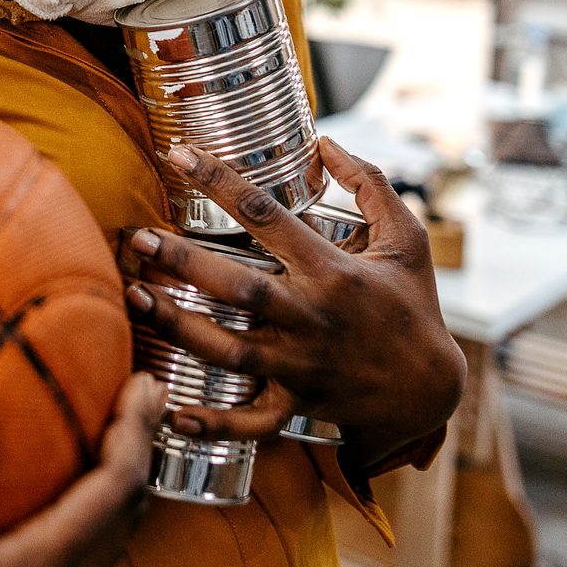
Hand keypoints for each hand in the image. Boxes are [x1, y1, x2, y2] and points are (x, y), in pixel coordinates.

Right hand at [0, 376, 164, 566]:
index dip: (135, 433)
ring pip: (112, 542)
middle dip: (137, 449)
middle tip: (136, 396)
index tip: (143, 385)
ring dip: (119, 485)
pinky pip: (89, 563)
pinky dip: (95, 516)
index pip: (115, 491)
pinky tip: (65, 497)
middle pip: (127, 514)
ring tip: (111, 434)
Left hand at [122, 138, 463, 470]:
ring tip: (134, 299)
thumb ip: (371, 184)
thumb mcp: (408, 238)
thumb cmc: (414, 305)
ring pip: (231, 350)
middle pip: (240, 287)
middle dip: (184, 262)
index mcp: (334, 271)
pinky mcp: (297, 402)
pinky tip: (172, 412)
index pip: (270, 217)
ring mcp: (302, 364)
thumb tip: (327, 142)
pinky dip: (212, 424)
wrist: (432, 389)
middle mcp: (312, 317)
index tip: (181, 154)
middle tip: (138, 238)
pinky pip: (249, 422)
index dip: (222, 182)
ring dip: (179, 326)